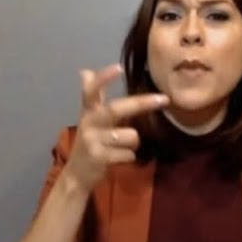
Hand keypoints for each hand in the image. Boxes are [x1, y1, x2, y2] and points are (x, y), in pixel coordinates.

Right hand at [64, 64, 169, 189]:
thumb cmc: (90, 141)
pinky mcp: (100, 158)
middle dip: (141, 103)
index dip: (103, 79)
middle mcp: (89, 123)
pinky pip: (129, 154)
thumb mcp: (88, 118)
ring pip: (130, 136)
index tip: (119, 68)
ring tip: (123, 147)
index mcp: (88, 111)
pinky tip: (118, 158)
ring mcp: (93, 141)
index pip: (92, 91)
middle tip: (165, 99)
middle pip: (116, 109)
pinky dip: (129, 157)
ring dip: (134, 143)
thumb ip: (92, 96)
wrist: (77, 174)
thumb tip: (84, 71)